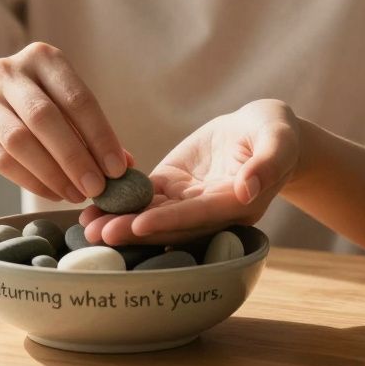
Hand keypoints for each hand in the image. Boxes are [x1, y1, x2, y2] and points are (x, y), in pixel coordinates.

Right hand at [0, 42, 130, 203]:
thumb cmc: (36, 104)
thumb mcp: (64, 104)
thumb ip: (93, 132)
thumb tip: (128, 168)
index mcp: (43, 57)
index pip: (78, 98)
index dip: (100, 136)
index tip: (117, 169)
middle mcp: (9, 71)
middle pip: (45, 119)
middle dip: (75, 158)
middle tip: (97, 189)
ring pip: (21, 141)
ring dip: (53, 174)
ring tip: (77, 196)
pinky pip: (2, 160)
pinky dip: (32, 181)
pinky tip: (53, 194)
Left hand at [80, 99, 301, 244]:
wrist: (263, 131)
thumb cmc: (277, 133)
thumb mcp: (279, 141)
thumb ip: (267, 164)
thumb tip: (248, 189)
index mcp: (237, 205)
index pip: (199, 216)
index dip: (170, 222)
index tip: (140, 225)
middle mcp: (209, 212)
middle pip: (169, 225)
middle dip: (133, 230)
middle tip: (98, 234)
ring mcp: (187, 201)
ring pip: (150, 215)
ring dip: (119, 222)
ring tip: (85, 226)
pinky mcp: (172, 187)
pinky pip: (143, 197)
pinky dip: (118, 202)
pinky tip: (90, 207)